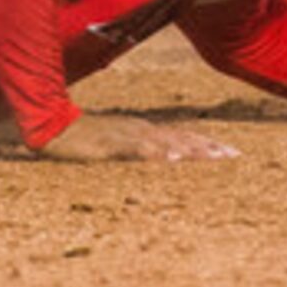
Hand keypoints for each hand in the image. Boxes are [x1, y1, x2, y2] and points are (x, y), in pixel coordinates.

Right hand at [34, 113, 238, 161]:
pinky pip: (137, 148)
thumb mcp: (116, 145)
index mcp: (144, 130)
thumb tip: (160, 161)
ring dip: (191, 149)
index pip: (182, 135)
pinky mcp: (111, 143)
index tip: (231, 152)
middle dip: (209, 146)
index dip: (206, 143)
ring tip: (214, 157)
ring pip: (166, 141)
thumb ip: (137, 150)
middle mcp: (141, 129)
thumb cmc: (84, 137)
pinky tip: (172, 159)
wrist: (52, 125)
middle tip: (235, 155)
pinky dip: (157, 152)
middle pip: (181, 136)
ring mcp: (127, 134)